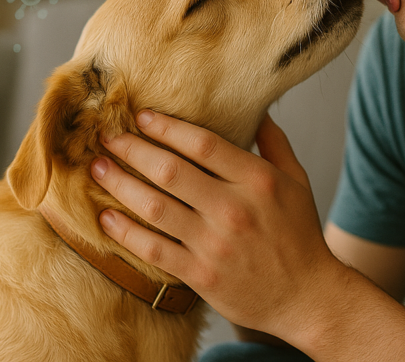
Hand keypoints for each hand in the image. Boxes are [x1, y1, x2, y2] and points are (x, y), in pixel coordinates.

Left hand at [91, 111, 344, 337]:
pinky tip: (106, 217)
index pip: (203, 144)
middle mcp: (234, 209)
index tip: (141, 116)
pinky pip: (154, 249)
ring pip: (155, 207)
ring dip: (120, 185)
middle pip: (170, 171)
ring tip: (98, 168)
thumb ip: (274, 142)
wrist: (307, 296)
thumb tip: (257, 108)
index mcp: (257, 180)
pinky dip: (126, 233)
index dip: (167, 126)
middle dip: (132, 149)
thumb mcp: (296, 181)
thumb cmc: (299, 235)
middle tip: (106, 136)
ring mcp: (215, 244)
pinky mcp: (201, 275)